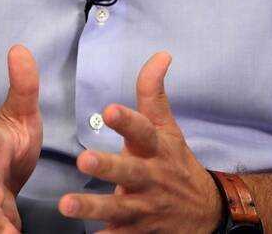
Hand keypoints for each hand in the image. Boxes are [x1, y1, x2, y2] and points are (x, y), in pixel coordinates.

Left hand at [58, 52, 220, 232]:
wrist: (205, 212)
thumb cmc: (176, 162)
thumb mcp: (169, 128)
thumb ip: (154, 93)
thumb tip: (161, 54)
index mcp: (157, 148)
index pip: (144, 130)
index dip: (127, 120)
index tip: (108, 109)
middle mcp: (152, 177)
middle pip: (130, 172)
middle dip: (108, 167)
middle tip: (84, 158)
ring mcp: (146, 208)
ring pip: (119, 208)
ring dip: (93, 207)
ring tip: (66, 204)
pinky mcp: (139, 232)